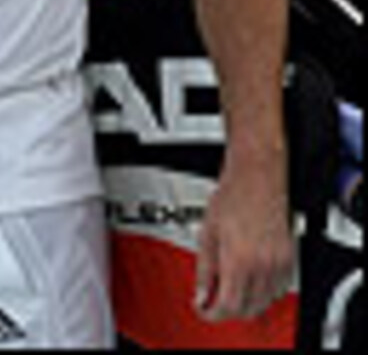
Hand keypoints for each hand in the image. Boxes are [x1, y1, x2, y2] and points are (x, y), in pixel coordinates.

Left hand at [194, 153, 294, 322]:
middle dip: (228, 309)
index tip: (204, 308)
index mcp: (238, 260)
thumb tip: (201, 293)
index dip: (213, 313)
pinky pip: (279, 290)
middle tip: (214, 298)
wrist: (257, 176)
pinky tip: (252, 279)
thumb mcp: (207, 232)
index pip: (228, 307)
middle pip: (247, 310)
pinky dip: (265, 292)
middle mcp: (262, 266)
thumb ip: (204, 268)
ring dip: (247, 302)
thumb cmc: (233, 196)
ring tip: (231, 287)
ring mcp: (278, 264)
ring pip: (265, 303)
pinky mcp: (289, 259)